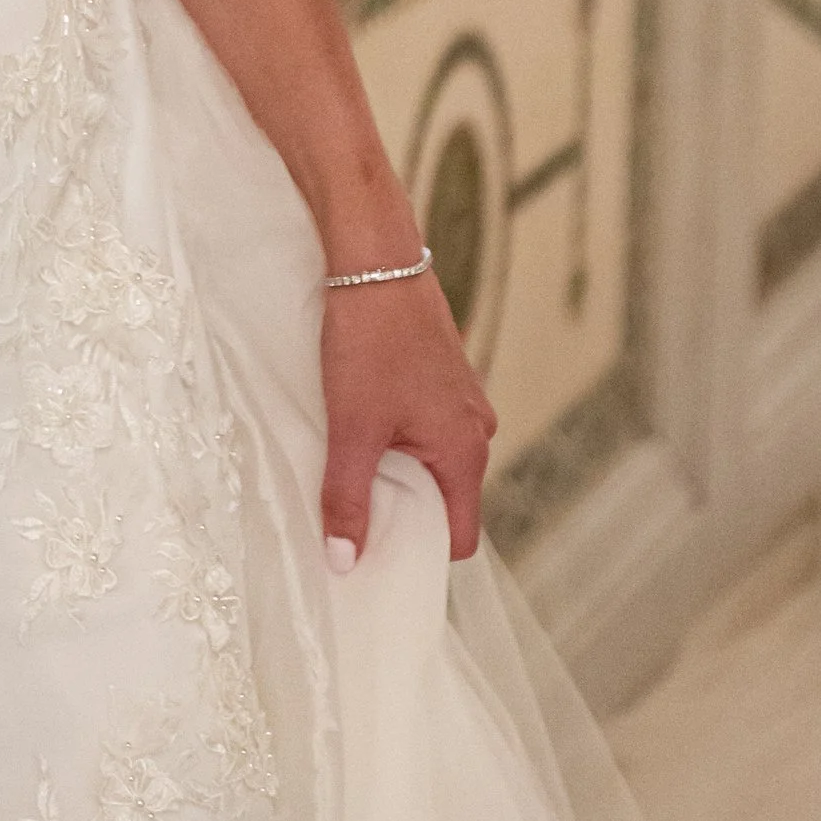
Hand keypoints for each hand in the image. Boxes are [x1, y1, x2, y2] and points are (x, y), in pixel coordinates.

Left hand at [321, 267, 497, 565]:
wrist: (375, 256)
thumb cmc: (370, 339)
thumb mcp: (352, 427)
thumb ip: (349, 498)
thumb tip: (345, 563)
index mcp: (466, 451)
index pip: (457, 536)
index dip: (416, 552)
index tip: (373, 557)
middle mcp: (475, 427)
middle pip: (443, 499)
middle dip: (399, 509)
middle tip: (348, 512)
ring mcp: (460, 397)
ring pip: (430, 458)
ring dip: (393, 467)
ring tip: (345, 459)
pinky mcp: (441, 373)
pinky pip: (423, 424)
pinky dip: (394, 433)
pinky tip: (356, 418)